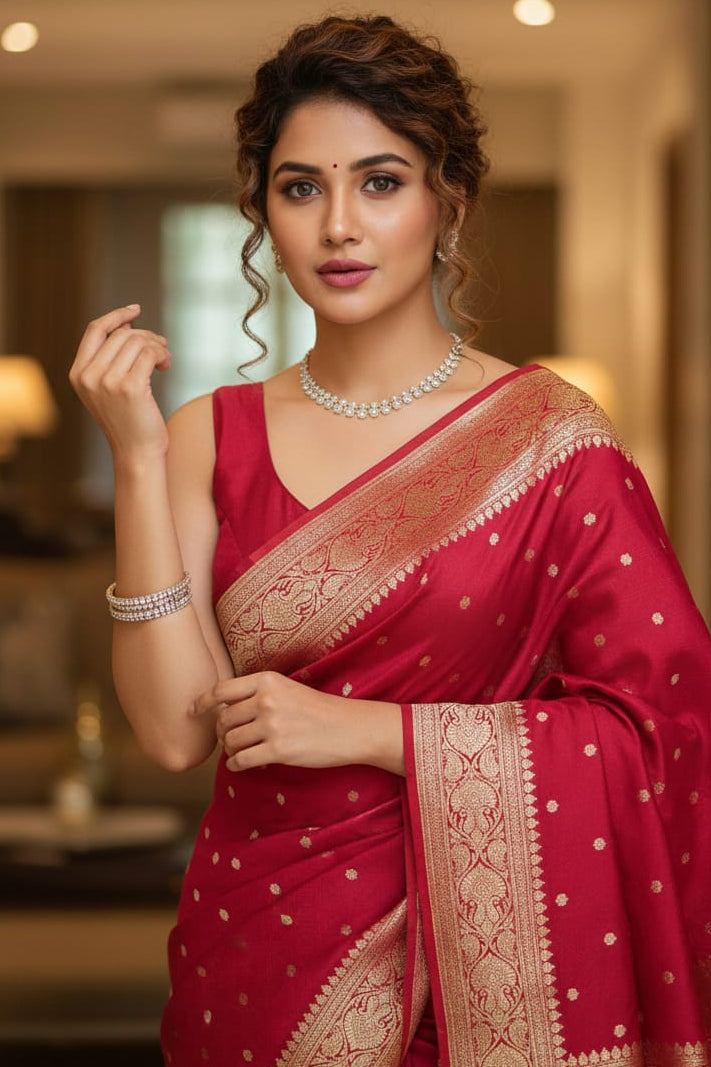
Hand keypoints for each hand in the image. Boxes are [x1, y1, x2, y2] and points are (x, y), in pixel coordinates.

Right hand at [69, 304, 171, 465]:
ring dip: (157, 345)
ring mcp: (107, 381)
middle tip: (162, 347)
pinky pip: (149, 354)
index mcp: (78, 374)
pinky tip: (166, 365)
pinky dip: (161, 354)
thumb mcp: (109, 388)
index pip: (95, 330)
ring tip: (165, 358)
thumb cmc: (129, 421)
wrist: (137, 453)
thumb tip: (128, 322)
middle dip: (146, 336)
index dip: (116, 315)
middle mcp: (88, 376)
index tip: (135, 310)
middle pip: (121, 334)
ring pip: (137, 342)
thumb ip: (111, 358)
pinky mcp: (129, 387)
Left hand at [192, 671, 403, 774]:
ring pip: (230, 742)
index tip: (192, 711)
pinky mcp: (278, 750)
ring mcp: (272, 725)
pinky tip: (242, 764)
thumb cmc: (317, 709)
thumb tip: (221, 711)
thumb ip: (256, 694)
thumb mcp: (286, 689)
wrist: (348, 727)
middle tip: (231, 739)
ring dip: (231, 750)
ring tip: (242, 751)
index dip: (202, 702)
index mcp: (267, 680)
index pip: (222, 690)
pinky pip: (241, 761)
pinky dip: (236, 765)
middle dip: (223, 733)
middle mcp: (266, 700)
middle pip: (223, 720)